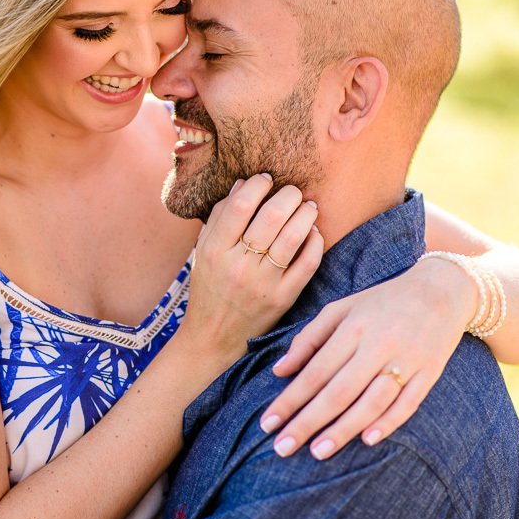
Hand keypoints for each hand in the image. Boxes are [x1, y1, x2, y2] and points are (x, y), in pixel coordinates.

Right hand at [179, 174, 322, 368]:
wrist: (213, 338)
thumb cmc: (209, 288)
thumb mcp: (203, 252)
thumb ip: (220, 217)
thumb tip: (244, 184)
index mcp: (214, 250)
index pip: (240, 205)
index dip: (258, 185)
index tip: (266, 180)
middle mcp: (238, 266)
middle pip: (271, 216)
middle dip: (289, 194)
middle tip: (293, 191)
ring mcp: (262, 284)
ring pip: (293, 236)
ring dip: (306, 213)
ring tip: (307, 207)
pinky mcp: (283, 298)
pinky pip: (307, 263)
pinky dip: (316, 242)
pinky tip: (313, 233)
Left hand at [260, 255, 475, 458]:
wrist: (442, 289)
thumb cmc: (381, 302)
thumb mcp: (340, 309)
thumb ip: (308, 339)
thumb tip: (279, 371)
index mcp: (352, 329)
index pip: (314, 372)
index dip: (289, 400)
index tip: (267, 424)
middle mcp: (378, 345)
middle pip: (338, 392)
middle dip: (307, 422)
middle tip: (282, 448)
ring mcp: (407, 360)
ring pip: (372, 402)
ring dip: (344, 429)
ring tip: (317, 451)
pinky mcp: (430, 372)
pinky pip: (408, 403)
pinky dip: (389, 422)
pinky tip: (367, 440)